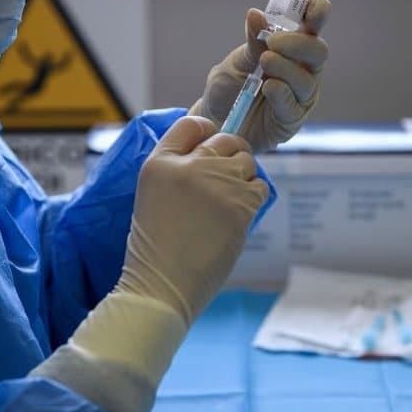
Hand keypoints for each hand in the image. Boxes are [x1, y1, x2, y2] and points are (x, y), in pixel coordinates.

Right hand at [117, 116, 269, 323]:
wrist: (162, 286)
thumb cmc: (154, 250)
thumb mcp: (151, 197)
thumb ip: (177, 172)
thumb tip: (211, 156)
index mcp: (158, 164)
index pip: (189, 124)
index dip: (205, 133)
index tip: (210, 147)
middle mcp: (188, 166)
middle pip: (224, 140)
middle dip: (230, 154)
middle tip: (226, 178)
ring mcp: (217, 184)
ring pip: (246, 161)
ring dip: (243, 177)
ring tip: (228, 203)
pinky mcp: (240, 204)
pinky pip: (260, 187)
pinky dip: (254, 198)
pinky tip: (238, 215)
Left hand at [189, 0, 330, 151]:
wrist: (215, 120)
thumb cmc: (228, 88)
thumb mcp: (237, 61)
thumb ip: (252, 42)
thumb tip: (256, 14)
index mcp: (291, 47)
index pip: (312, 26)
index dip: (318, 12)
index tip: (314, 6)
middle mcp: (302, 69)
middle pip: (317, 52)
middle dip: (298, 43)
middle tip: (272, 41)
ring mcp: (300, 95)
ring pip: (307, 79)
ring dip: (286, 67)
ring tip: (264, 63)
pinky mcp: (292, 119)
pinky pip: (294, 105)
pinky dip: (282, 93)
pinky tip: (268, 87)